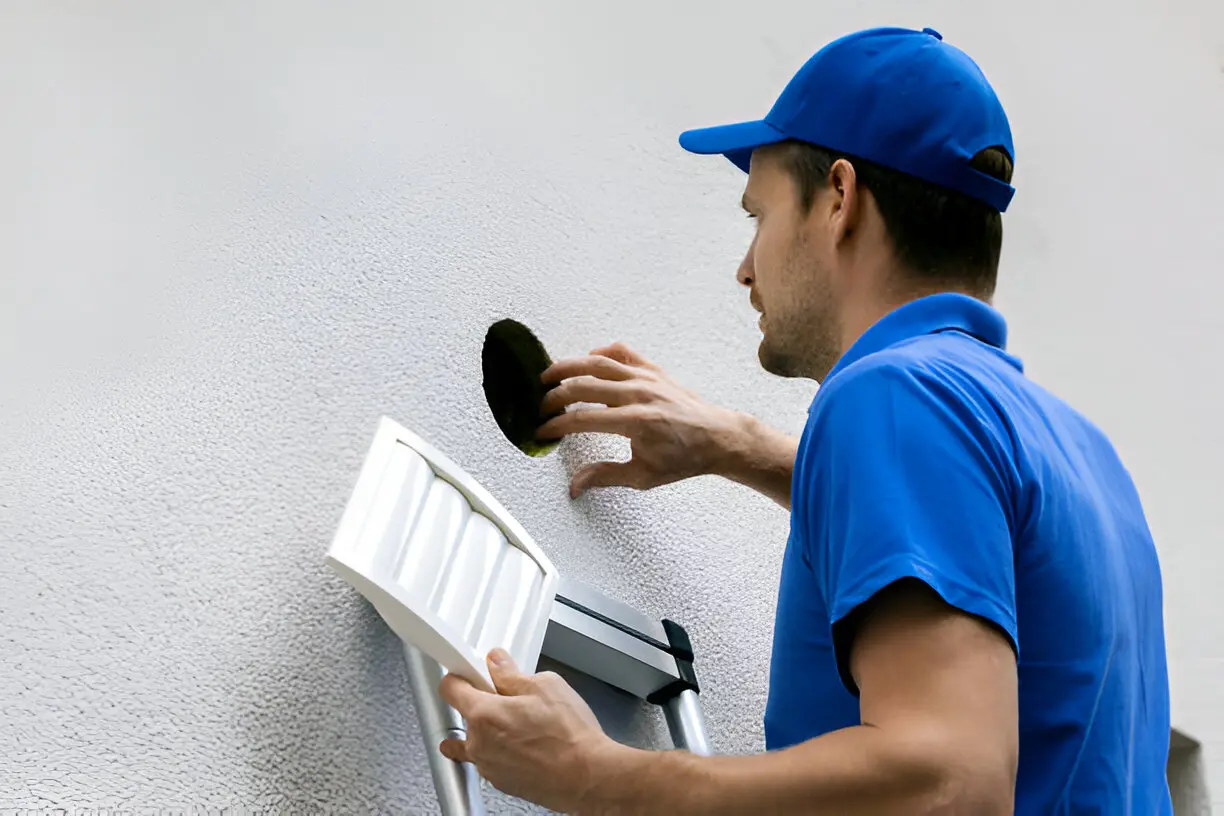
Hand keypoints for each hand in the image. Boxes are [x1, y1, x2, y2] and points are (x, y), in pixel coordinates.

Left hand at [438, 649, 620, 813]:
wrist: (588, 776)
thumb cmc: (570, 737)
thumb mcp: (545, 686)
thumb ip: (511, 674)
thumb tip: (499, 664)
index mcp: (484, 714)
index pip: (450, 689)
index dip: (459, 677)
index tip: (467, 674)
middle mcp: (479, 743)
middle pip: (465, 715)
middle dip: (484, 704)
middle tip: (511, 699)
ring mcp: (489, 766)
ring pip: (478, 740)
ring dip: (493, 730)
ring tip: (524, 725)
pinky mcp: (502, 782)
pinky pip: (493, 760)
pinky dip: (503, 751)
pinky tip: (528, 744)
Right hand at [535, 343, 744, 497]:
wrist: (718, 438)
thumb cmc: (685, 458)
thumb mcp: (643, 476)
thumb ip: (605, 476)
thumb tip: (574, 485)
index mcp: (634, 422)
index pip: (581, 419)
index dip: (556, 425)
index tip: (542, 431)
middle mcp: (638, 394)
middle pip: (583, 386)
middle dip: (554, 396)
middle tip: (539, 405)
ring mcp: (646, 378)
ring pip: (598, 363)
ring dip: (569, 366)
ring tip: (548, 375)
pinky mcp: (654, 371)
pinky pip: (623, 352)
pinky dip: (602, 352)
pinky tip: (589, 359)